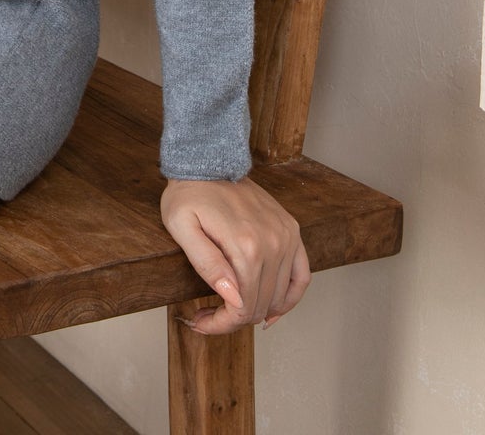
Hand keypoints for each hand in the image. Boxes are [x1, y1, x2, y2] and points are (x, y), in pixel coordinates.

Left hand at [160, 174, 310, 333]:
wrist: (207, 160)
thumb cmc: (188, 194)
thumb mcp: (182, 228)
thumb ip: (207, 265)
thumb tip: (234, 299)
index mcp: (245, 244)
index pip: (241, 307)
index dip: (221, 324)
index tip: (200, 322)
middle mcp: (272, 241)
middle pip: (260, 304)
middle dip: (233, 319)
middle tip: (207, 316)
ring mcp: (285, 235)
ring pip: (280, 296)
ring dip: (256, 311)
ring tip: (231, 309)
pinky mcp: (291, 230)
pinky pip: (302, 275)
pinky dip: (290, 298)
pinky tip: (273, 310)